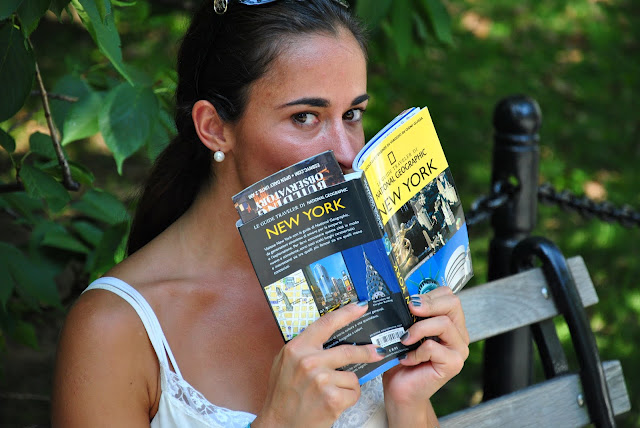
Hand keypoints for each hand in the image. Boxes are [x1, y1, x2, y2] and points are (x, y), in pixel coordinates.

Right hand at [254, 302, 384, 427]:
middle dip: (366, 352)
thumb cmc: (283, 395)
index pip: (326, 324)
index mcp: (297, 348)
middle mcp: (308, 361)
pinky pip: (353, 393)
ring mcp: (321, 380)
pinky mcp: (332, 398)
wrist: (280, 424)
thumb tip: (329, 334)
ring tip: (331, 393)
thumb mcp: (285, 363)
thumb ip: (304, 348)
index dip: (346, 313)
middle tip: (377, 351)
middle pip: (348, 350)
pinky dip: (348, 399)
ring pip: (351, 376)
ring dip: (347, 385)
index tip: (361, 306)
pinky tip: (333, 403)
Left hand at [382, 286, 468, 422]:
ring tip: (404, 339)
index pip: (449, 295)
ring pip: (444, 323)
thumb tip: (406, 295)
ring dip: (419, 328)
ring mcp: (459, 350)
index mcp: (451, 322)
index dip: (429, 294)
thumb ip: (412, 313)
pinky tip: (408, 358)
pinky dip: (415, 351)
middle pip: (453, 304)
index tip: (410, 300)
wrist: (400, 389)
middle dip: (428, 303)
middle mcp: (459, 334)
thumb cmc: (402, 357)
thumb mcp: (406, 329)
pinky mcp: (454, 364)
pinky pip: (433, 347)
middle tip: (410, 308)